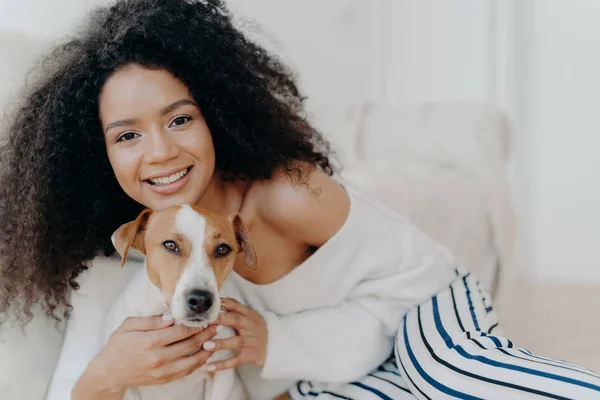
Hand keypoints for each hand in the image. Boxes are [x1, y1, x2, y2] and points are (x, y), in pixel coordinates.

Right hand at [74, 315, 217, 397]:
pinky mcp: (164, 379)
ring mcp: (162, 371)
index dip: (195, 324)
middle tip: (217, 326)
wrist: (109, 372)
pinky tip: (204, 354)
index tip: (205, 317)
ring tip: (215, 340)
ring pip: (192, 360)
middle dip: (206, 335)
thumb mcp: (129, 325)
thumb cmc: (118, 345)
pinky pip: (186, 371)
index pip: (181, 331)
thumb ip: (151, 320)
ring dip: (206, 350)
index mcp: (150, 341)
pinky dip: (198, 363)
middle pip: (190, 345)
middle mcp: (159, 357)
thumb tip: (172, 316)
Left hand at [202, 298, 266, 371]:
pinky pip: (236, 360)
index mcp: (251, 315)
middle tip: (204, 322)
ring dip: (221, 344)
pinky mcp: (252, 356)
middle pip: (236, 320)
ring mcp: (253, 342)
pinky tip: (209, 366)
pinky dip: (223, 364)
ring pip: (236, 342)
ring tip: (205, 346)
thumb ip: (236, 309)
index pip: (236, 306)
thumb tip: (217, 299)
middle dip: (220, 320)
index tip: (207, 307)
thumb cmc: (256, 331)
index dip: (222, 305)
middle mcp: (252, 327)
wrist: (275, 348)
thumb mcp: (251, 318)